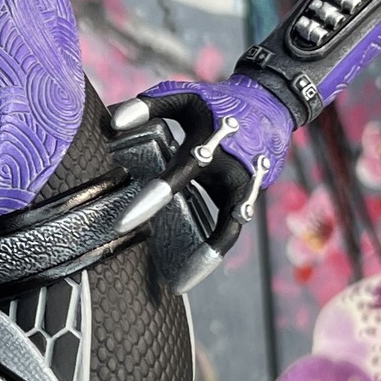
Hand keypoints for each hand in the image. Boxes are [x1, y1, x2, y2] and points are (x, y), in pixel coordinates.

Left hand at [105, 79, 291, 293]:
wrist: (270, 103)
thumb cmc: (215, 103)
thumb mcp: (184, 97)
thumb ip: (147, 106)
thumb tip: (111, 123)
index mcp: (212, 140)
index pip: (181, 173)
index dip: (155, 197)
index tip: (125, 223)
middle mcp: (234, 166)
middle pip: (210, 209)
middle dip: (187, 241)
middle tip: (163, 276)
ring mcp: (247, 183)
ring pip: (230, 226)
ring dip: (208, 255)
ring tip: (181, 283)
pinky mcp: (253, 194)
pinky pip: (234, 226)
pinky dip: (217, 247)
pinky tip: (197, 268)